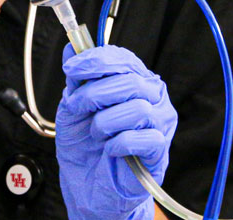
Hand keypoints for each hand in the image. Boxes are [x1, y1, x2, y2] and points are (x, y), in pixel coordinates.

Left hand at [57, 45, 177, 219]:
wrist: (89, 186)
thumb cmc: (87, 146)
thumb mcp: (74, 107)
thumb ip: (77, 78)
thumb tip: (72, 47)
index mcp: (135, 80)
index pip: (124, 59)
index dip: (97, 60)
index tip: (72, 68)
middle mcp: (153, 96)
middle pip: (130, 81)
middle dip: (95, 93)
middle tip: (77, 107)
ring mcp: (160, 122)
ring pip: (136, 109)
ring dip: (104, 123)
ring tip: (97, 134)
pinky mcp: (159, 149)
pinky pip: (139, 137)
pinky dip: (116, 143)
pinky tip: (110, 149)